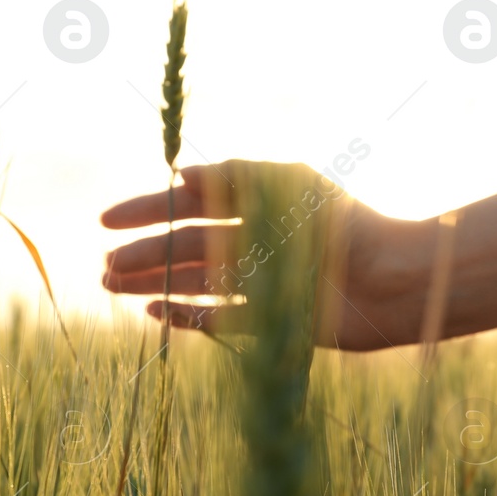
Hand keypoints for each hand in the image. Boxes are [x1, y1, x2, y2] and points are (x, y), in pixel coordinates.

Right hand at [100, 161, 433, 350]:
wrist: (395, 281)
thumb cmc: (347, 225)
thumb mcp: (290, 186)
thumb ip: (236, 177)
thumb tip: (180, 175)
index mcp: (259, 203)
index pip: (190, 204)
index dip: (148, 210)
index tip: (106, 220)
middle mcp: (257, 240)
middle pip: (186, 246)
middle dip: (143, 255)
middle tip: (101, 268)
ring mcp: (263, 281)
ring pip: (195, 281)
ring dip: (153, 284)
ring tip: (111, 288)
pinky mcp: (274, 320)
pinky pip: (219, 318)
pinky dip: (186, 316)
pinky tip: (153, 313)